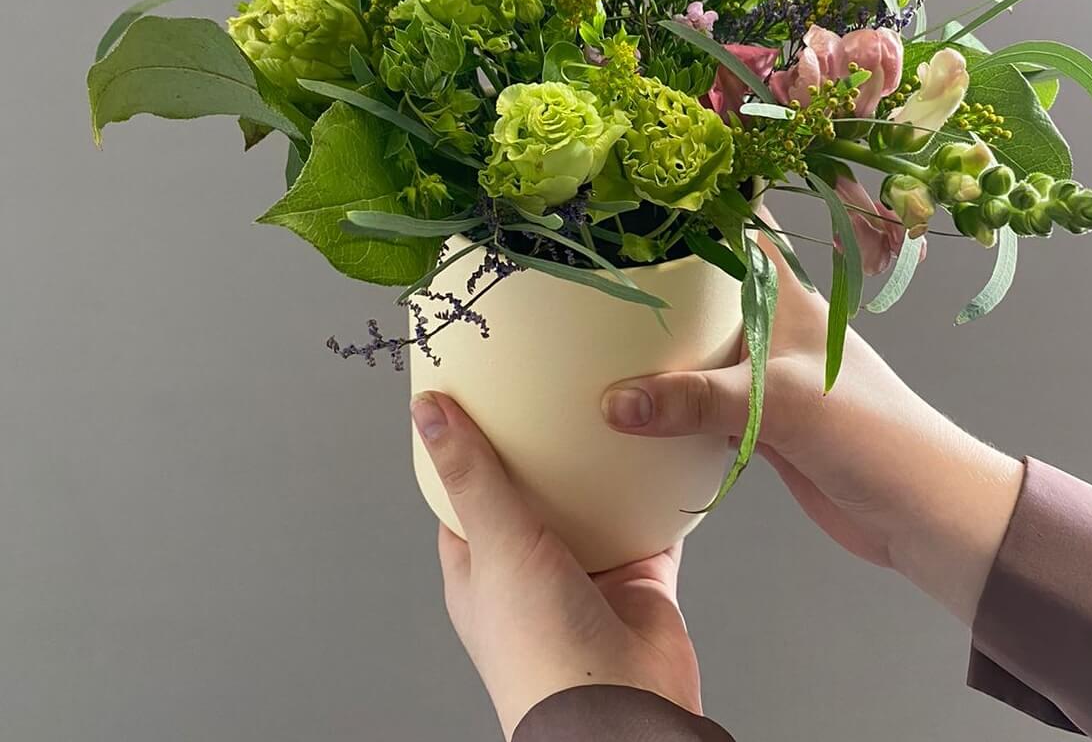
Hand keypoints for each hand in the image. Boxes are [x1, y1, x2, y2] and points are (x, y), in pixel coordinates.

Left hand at [412, 392, 701, 739]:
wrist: (622, 708)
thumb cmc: (541, 657)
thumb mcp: (496, 545)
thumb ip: (471, 476)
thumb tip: (429, 413)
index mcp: (481, 567)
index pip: (466, 491)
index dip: (471, 444)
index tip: (481, 396)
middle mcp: (531, 568)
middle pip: (534, 489)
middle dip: (543, 448)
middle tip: (550, 390)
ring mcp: (585, 572)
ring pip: (592, 502)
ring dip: (598, 466)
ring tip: (603, 409)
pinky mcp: (637, 575)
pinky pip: (647, 521)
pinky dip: (653, 493)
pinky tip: (656, 455)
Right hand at [601, 209, 1023, 623]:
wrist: (921, 514)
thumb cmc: (874, 434)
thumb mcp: (781, 404)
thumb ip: (697, 399)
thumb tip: (613, 402)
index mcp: (786, 293)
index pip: (737, 224)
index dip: (692, 203)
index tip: (626, 192)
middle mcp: (770, 323)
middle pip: (701, 287)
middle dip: (651, 278)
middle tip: (582, 269)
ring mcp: (761, 373)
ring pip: (695, 343)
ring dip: (652, 343)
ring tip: (584, 330)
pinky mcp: (754, 420)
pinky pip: (696, 400)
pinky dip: (664, 400)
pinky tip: (622, 404)